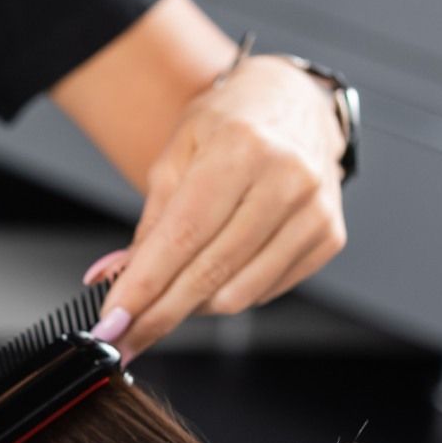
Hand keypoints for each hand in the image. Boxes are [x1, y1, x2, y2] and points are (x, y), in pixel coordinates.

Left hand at [82, 54, 348, 363]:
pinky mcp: (328, 237)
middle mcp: (286, 179)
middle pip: (211, 272)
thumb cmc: (229, 126)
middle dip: (159, 314)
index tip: (113, 321)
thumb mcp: (175, 158)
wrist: (292, 104)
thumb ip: (149, 224)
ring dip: (193, 307)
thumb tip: (113, 280)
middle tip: (124, 337)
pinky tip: (215, 276)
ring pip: (239, 294)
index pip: (184, 235)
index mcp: (242, 148)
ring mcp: (314, 211)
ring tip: (170, 294)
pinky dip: (230, 294)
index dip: (145, 285)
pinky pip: (265, 292)